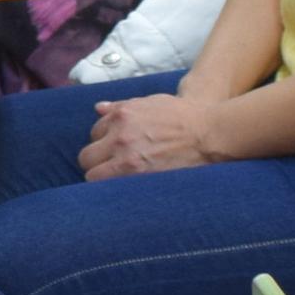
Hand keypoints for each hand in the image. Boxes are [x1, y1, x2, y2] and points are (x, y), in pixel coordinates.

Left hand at [80, 92, 224, 178]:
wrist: (208, 134)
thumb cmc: (182, 117)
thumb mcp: (151, 103)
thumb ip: (122, 106)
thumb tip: (99, 108)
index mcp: (121, 115)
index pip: (94, 133)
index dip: (103, 142)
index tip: (114, 149)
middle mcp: (120, 136)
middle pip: (86, 157)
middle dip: (96, 162)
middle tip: (111, 167)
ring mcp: (127, 159)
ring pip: (93, 177)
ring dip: (102, 179)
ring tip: (117, 181)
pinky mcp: (138, 178)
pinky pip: (111, 190)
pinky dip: (114, 191)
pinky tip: (124, 190)